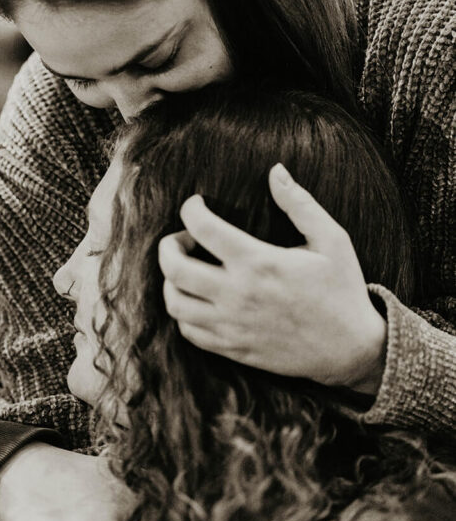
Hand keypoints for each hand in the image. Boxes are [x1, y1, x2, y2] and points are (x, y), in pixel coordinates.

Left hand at [158, 164, 386, 394]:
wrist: (351, 349)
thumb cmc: (342, 290)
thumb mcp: (332, 240)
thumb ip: (300, 204)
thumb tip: (275, 170)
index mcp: (259, 262)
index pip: (202, 227)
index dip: (190, 209)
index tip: (196, 205)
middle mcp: (238, 295)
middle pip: (174, 268)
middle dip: (168, 246)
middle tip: (182, 240)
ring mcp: (231, 325)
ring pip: (174, 302)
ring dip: (171, 281)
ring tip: (187, 270)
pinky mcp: (232, 348)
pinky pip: (188, 331)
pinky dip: (183, 312)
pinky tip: (198, 299)